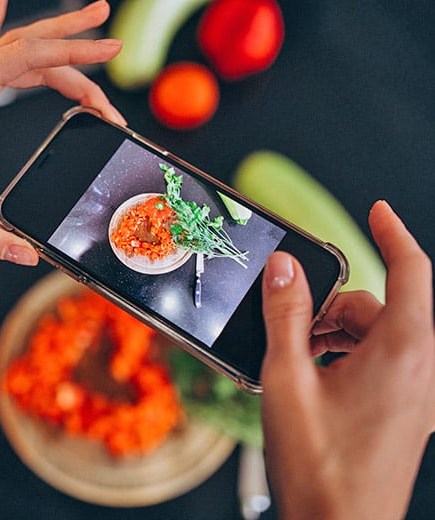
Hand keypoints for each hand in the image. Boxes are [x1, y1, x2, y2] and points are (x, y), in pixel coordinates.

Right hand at [260, 200, 433, 518]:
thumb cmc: (318, 464)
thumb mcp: (287, 379)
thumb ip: (285, 315)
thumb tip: (284, 268)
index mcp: (403, 352)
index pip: (412, 271)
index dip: (393, 234)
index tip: (379, 210)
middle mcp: (419, 368)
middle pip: (378, 306)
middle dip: (331, 305)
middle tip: (288, 323)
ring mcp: (414, 393)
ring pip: (376, 335)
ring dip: (333, 335)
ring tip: (293, 360)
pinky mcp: (403, 411)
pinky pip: (379, 362)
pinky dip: (343, 357)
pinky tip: (309, 378)